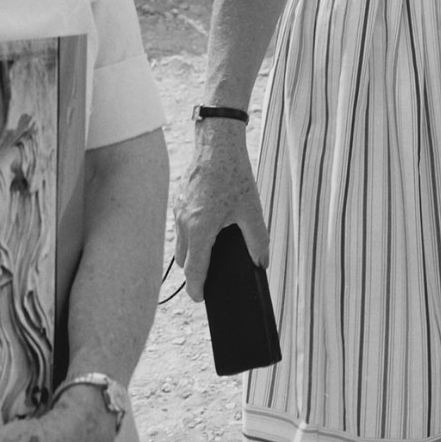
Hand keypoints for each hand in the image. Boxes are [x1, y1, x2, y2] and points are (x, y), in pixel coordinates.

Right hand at [174, 123, 268, 302]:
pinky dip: (191, 233)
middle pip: (184, 260)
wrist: (216, 143)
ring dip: (192, 251)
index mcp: (200, 230)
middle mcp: (184, 223)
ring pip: (181, 243)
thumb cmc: (234, 175)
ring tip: (212, 253)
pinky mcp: (179, 199)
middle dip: (195, 271)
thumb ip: (258, 240)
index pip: (193, 271)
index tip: (201, 298)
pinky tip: (209, 227)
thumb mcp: (252, 209)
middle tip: (211, 277)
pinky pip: (181, 225)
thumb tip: (262, 262)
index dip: (197, 289)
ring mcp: (178, 211)